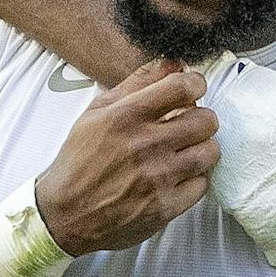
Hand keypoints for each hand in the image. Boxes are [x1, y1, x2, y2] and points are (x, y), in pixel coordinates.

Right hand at [36, 61, 219, 253]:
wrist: (65, 214)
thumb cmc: (80, 160)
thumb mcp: (98, 112)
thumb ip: (137, 83)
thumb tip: (173, 63)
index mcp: (126, 117)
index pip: (181, 87)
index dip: (196, 83)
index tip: (194, 88)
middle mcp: (144, 146)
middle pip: (205, 120)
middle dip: (201, 117)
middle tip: (190, 123)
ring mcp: (157, 178)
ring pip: (210, 151)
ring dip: (202, 147)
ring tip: (186, 150)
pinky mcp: (165, 207)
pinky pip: (202, 184)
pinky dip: (194, 178)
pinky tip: (178, 176)